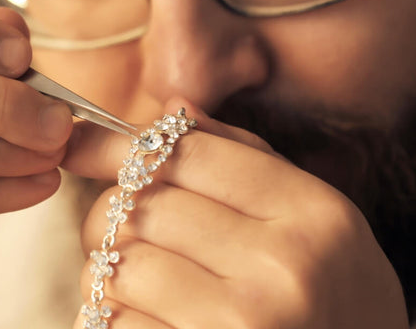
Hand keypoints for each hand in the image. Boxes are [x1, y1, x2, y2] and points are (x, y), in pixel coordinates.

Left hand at [62, 99, 407, 328]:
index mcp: (312, 214)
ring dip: (107, 270)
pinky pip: (115, 324)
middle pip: (143, 205)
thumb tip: (172, 108)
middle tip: (121, 229)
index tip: (82, 143)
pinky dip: (112, 320)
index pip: (189, 152)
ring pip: (118, 265)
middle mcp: (281, 268)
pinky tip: (149, 321)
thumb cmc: (333, 302)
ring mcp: (239, 325)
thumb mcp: (317, 225)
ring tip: (137, 283)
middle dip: (112, 211)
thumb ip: (248, 161)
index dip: (121, 144)